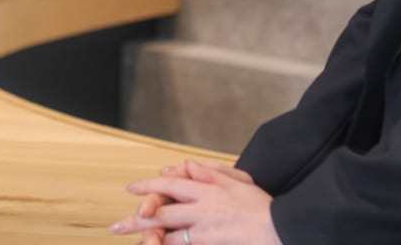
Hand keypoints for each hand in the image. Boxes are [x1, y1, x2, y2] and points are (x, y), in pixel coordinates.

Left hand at [115, 161, 279, 244]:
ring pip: (170, 235)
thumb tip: (186, 164)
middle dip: (137, 219)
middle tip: (116, 226)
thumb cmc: (263, 207)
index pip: (171, 185)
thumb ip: (210, 172)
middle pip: (163, 212)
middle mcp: (204, 209)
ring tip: (135, 242)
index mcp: (209, 190)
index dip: (149, 186)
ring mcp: (207, 231)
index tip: (131, 188)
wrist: (284, 228)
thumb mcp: (239, 181)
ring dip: (149, 238)